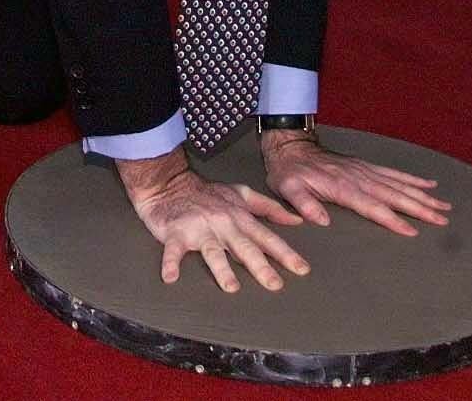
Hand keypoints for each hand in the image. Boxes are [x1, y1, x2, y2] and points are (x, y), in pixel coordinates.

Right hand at [116, 147, 308, 292]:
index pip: (266, 237)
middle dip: (260, 266)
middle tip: (274, 284)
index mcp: (239, 217)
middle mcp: (222, 224)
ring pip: (212, 250)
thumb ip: (269, 207)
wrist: (170, 184)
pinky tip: (171, 277)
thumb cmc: (207, 194)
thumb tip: (296, 220)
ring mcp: (199, 228)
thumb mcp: (241, 194)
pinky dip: (170, 263)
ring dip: (222, 268)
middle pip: (244, 247)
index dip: (285, 253)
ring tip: (231, 287)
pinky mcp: (176, 233)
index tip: (301, 269)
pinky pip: (173, 250)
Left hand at [260, 130, 451, 235]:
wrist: (291, 146)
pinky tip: (429, 184)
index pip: (372, 206)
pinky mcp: (366, 166)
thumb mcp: (287, 188)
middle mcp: (358, 178)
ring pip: (399, 184)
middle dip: (419, 208)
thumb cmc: (288, 172)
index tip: (412, 231)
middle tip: (442, 220)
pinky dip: (412, 179)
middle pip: (394, 195)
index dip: (392, 220)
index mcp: (342, 187)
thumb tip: (321, 221)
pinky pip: (393, 173)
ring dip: (422, 196)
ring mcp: (364, 170)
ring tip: (444, 206)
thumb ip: (304, 204)